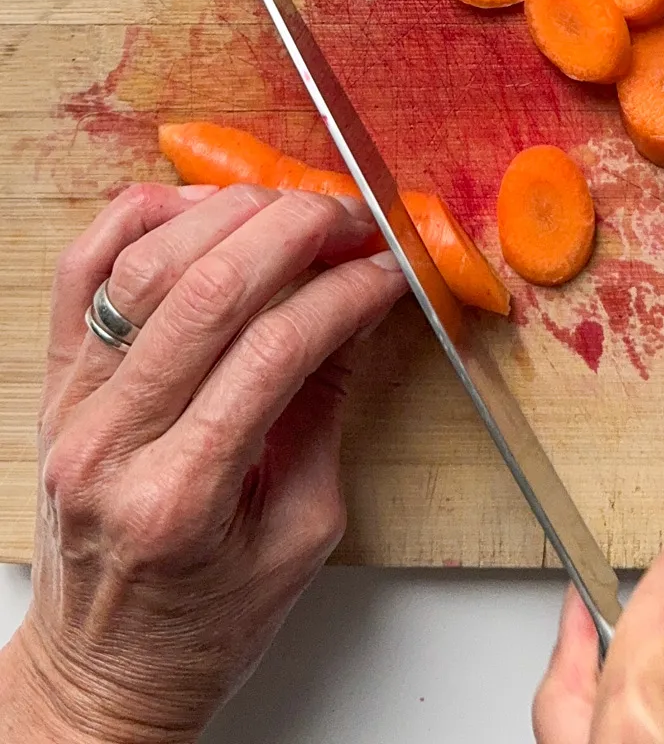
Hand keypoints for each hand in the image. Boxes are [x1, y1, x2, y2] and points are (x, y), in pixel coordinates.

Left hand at [0, 180, 407, 743]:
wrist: (102, 676)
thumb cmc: (204, 625)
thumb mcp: (302, 532)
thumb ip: (325, 408)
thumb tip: (361, 305)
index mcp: (182, 497)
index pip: (275, 349)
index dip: (347, 290)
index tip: (391, 267)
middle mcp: (113, 443)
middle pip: (209, 289)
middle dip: (299, 230)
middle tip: (354, 219)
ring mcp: (71, 408)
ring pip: (143, 261)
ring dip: (230, 212)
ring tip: (291, 207)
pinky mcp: (52, 385)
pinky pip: (81, 269)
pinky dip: (141, 217)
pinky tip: (202, 209)